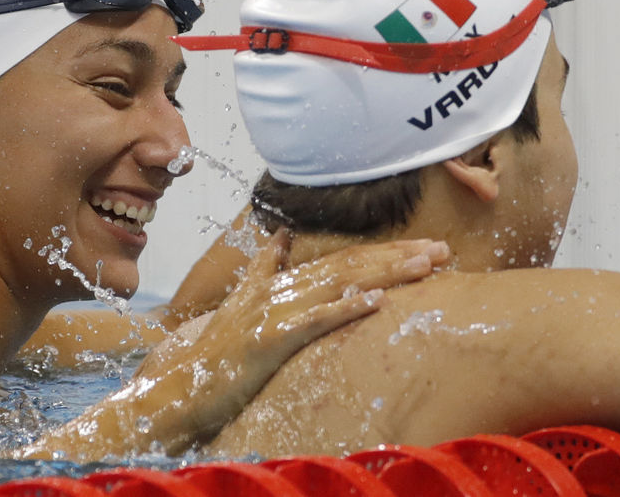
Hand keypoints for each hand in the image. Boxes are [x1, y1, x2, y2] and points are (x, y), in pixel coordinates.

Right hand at [133, 230, 449, 443]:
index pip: (338, 260)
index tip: (419, 248)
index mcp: (277, 285)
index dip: (381, 253)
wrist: (179, 383)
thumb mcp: (242, 306)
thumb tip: (282, 235)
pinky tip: (376, 301)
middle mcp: (277, 290)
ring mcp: (273, 312)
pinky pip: (314, 321)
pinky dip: (344, 308)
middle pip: (347, 265)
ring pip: (338, 283)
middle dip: (397, 257)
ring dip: (386, 272)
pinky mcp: (269, 339)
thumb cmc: (213, 353)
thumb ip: (264, 270)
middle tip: (440, 250)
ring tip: (426, 264)